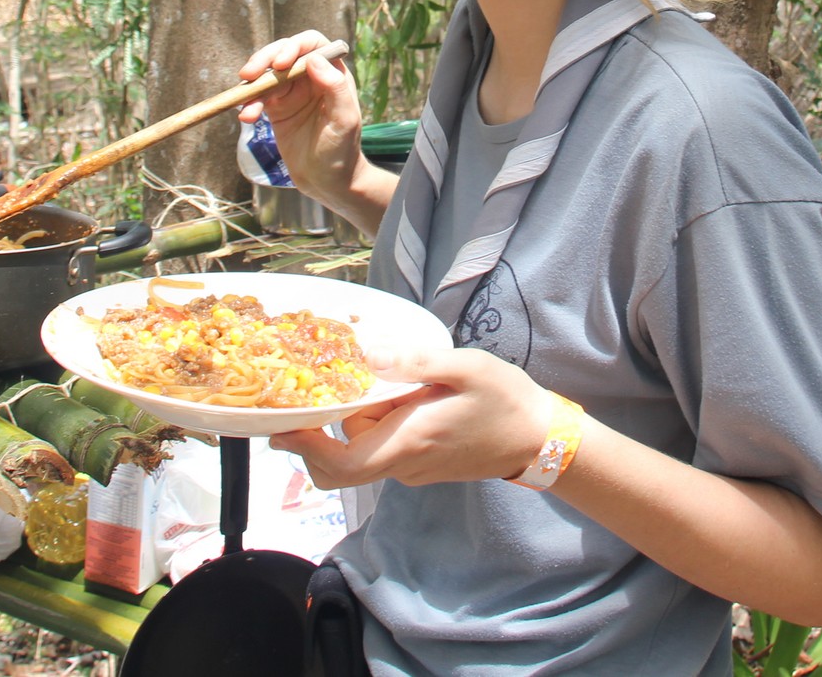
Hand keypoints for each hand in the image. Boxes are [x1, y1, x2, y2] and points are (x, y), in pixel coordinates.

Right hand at [238, 31, 368, 210]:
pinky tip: (246, 116)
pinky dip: (249, 104)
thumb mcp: (345, 120)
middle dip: (264, 59)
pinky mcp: (276, 109)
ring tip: (244, 100)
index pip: (312, 44)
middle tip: (248, 74)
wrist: (327, 181)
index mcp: (332, 74)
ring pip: (267, 74)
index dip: (294, 46)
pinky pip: (258, 97)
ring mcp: (291, 92)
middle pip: (284, 53)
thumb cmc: (342, 151)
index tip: (280, 63)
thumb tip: (315, 60)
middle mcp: (311, 78)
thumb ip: (335, 88)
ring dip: (252, 84)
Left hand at [269, 346, 548, 489]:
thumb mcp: (465, 367)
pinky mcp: (423, 465)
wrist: (539, 439)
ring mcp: (413, 469)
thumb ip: (414, 361)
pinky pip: (384, 447)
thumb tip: (366, 352)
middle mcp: (404, 464)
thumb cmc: (505, 400)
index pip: (342, 466)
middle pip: (343, 461)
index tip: (282, 427)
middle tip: (315, 388)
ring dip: (358, 419)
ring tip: (372, 375)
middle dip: (323, 430)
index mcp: (409, 442)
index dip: (306, 450)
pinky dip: (376, 424)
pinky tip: (395, 392)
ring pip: (364, 448)